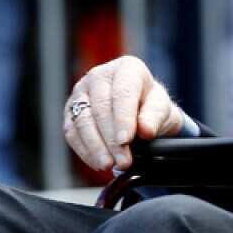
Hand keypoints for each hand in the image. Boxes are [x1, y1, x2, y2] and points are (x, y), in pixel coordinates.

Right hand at [63, 56, 185, 171]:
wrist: (140, 110)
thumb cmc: (151, 106)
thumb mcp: (162, 108)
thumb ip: (155, 117)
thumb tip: (145, 130)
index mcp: (126, 68)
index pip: (122, 93)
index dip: (123, 118)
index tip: (126, 141)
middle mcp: (99, 76)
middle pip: (101, 108)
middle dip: (111, 139)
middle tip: (123, 161)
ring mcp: (82, 92)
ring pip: (83, 121)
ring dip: (96, 147)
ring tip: (109, 165)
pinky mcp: (71, 111)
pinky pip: (72, 132)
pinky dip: (85, 150)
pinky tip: (98, 162)